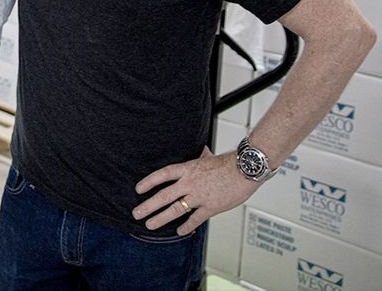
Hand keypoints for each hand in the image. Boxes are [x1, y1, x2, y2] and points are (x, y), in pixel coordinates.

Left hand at [132, 147, 257, 235]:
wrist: (245, 170)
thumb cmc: (229, 163)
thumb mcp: (208, 156)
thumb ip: (199, 156)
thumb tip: (199, 149)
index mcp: (188, 169)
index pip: (162, 175)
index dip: (149, 182)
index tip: (138, 189)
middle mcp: (190, 183)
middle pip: (164, 195)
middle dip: (148, 205)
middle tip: (136, 213)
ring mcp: (199, 196)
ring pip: (176, 209)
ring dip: (161, 218)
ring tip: (150, 224)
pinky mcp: (211, 207)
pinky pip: (195, 219)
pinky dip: (186, 226)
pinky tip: (179, 231)